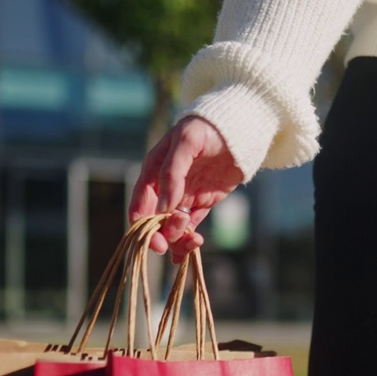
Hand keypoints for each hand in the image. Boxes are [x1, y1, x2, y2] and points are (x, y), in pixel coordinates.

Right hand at [128, 116, 244, 261]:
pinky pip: (190, 226)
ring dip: (179, 239)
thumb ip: (172, 173)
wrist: (236, 128)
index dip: (143, 227)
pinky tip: (193, 247)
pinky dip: (189, 240)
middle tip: (172, 245)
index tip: (155, 241)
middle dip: (162, 236)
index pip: (140, 206)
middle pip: (155, 222)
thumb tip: (164, 207)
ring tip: (195, 239)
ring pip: (173, 227)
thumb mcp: (185, 143)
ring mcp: (183, 196)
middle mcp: (164, 188)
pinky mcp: (202, 202)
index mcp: (152, 173)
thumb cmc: (206, 128)